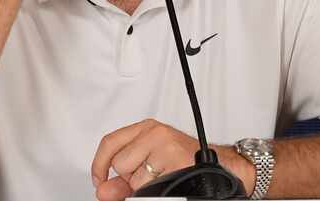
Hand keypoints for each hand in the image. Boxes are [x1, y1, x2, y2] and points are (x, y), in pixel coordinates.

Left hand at [90, 119, 254, 200]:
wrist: (220, 167)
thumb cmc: (183, 162)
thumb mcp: (148, 163)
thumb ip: (121, 179)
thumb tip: (102, 190)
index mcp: (146, 128)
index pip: (110, 142)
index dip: (99, 164)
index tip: (99, 179)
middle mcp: (156, 133)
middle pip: (120, 163)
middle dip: (130, 177)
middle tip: (150, 176)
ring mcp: (167, 146)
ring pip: (134, 177)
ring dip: (144, 185)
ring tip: (162, 178)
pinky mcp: (177, 162)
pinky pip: (151, 187)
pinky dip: (156, 191)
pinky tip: (168, 184)